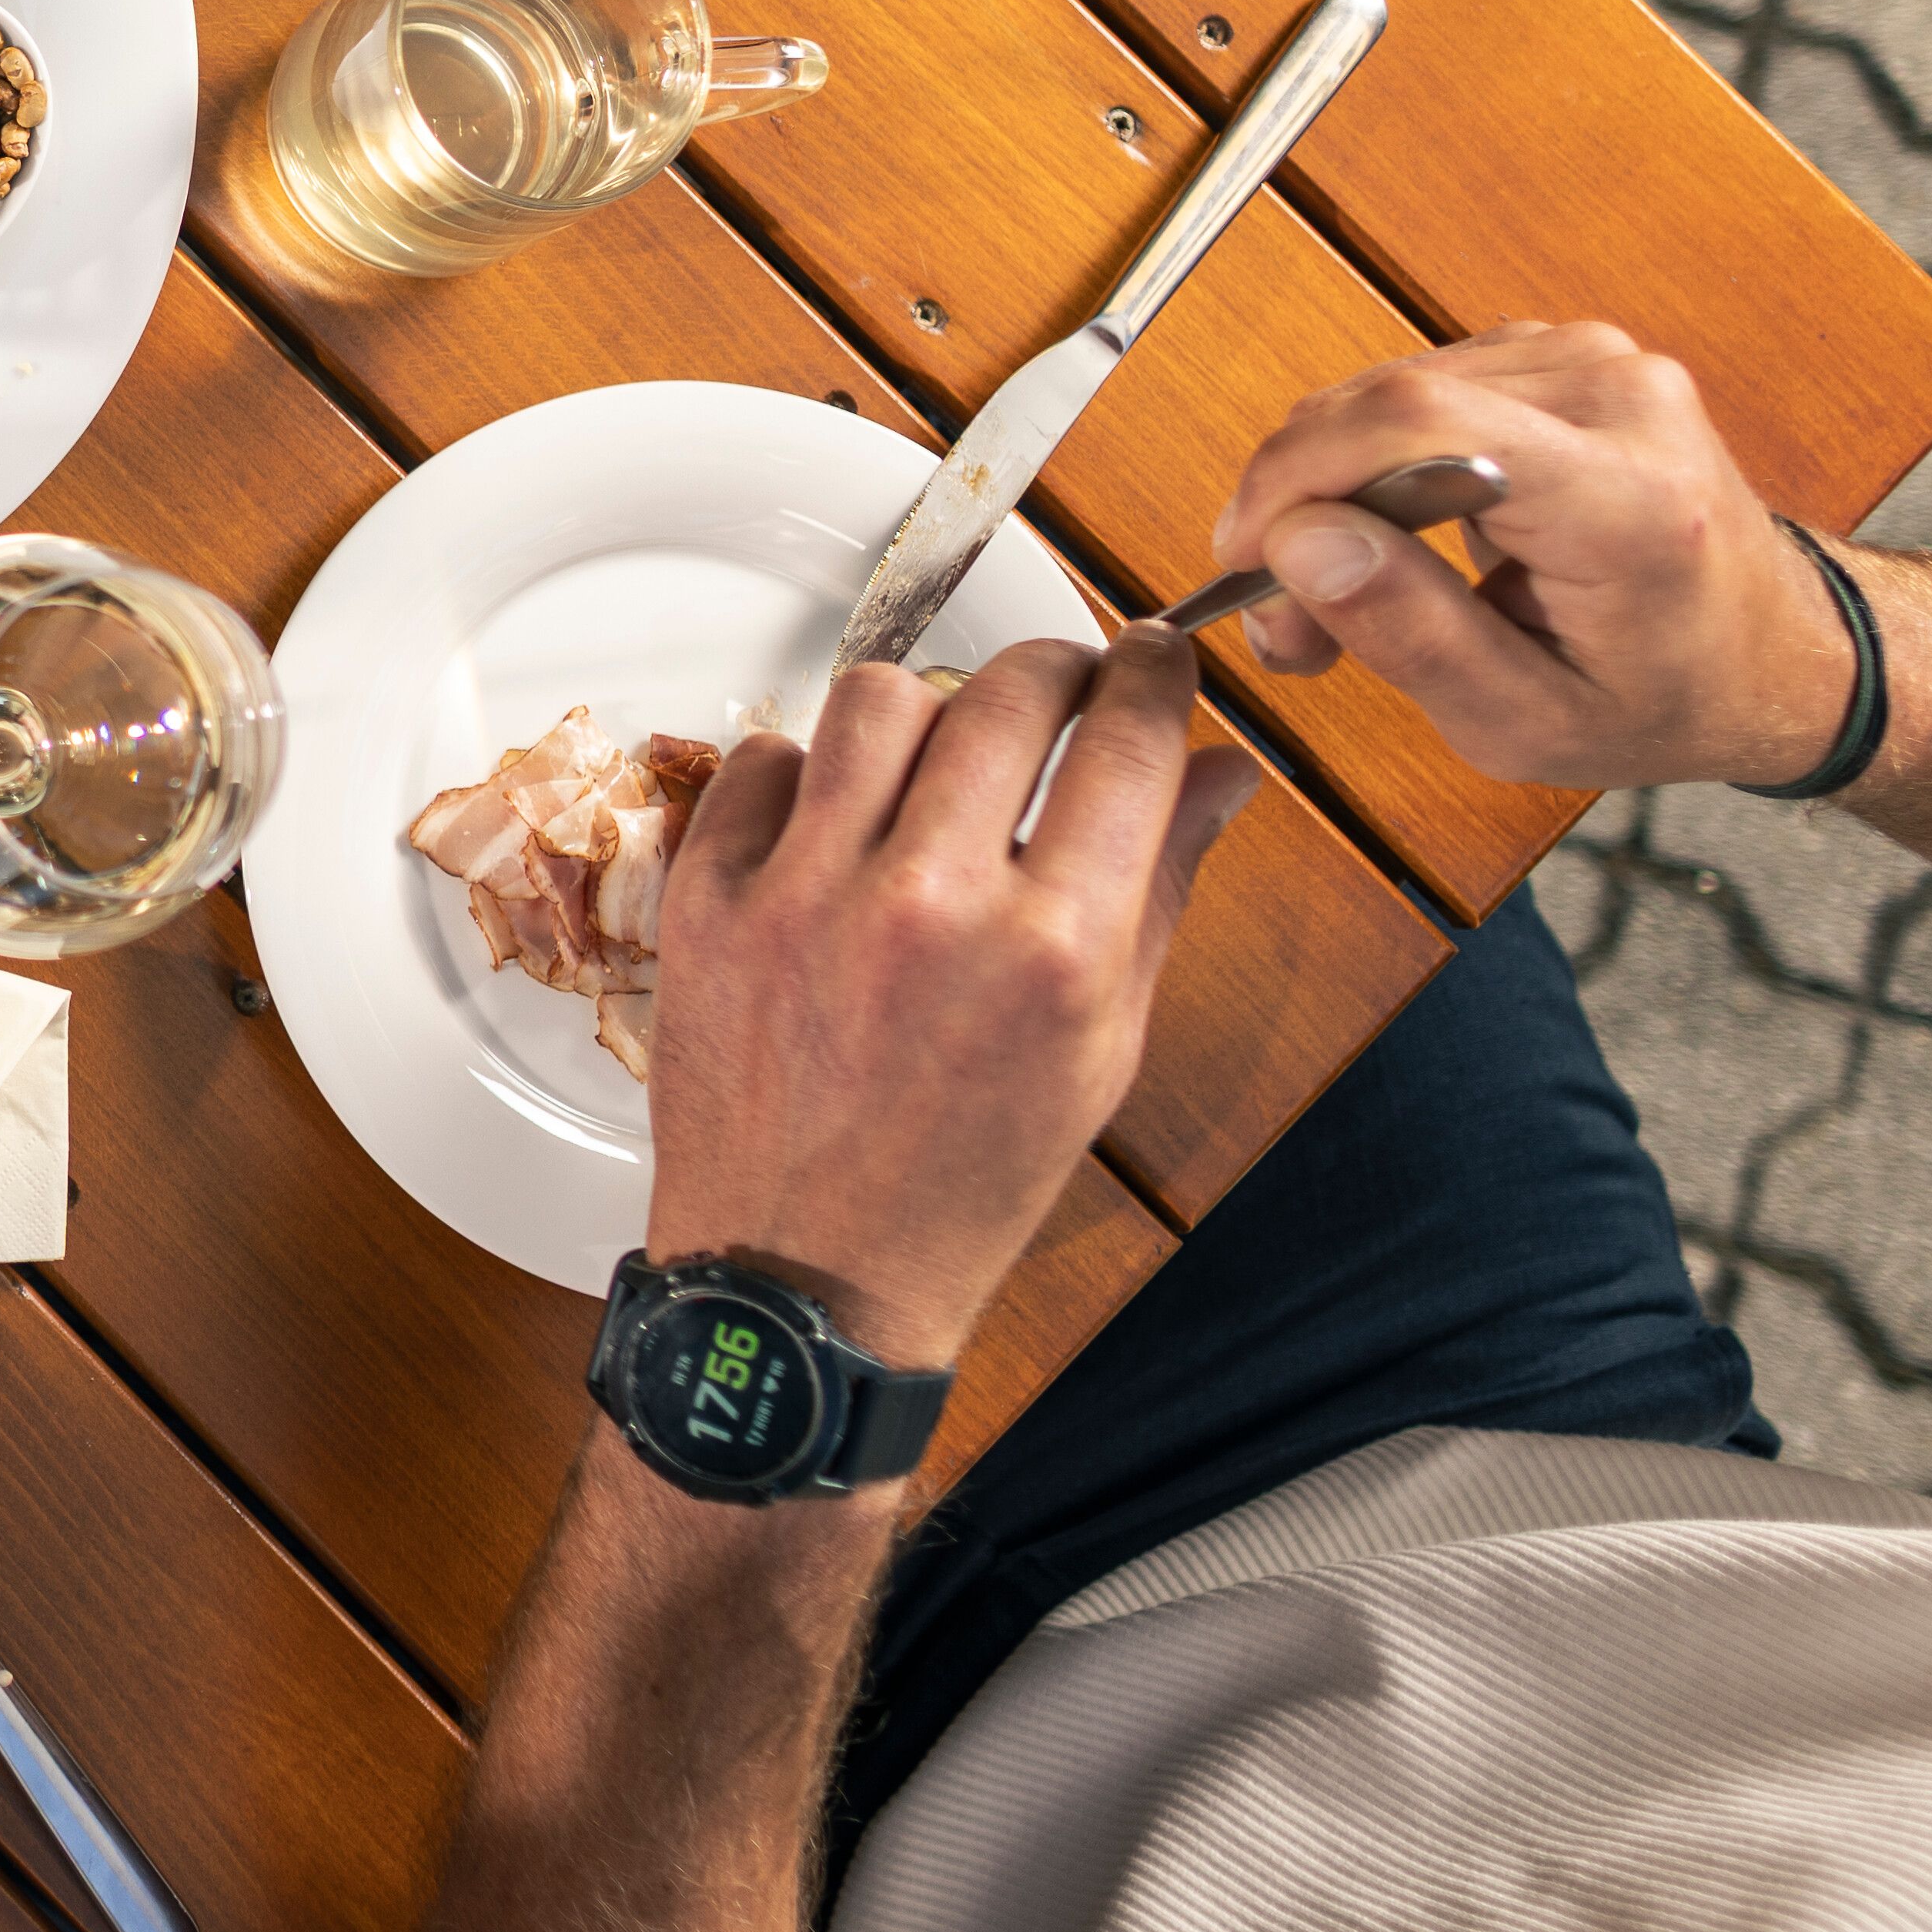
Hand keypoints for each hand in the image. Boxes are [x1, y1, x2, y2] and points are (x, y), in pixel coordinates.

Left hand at [639, 634, 1254, 1370]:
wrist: (806, 1274)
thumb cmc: (963, 1179)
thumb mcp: (1100, 1048)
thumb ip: (1161, 889)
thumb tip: (1224, 772)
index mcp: (1053, 947)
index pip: (1128, 736)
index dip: (1154, 673)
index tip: (1153, 657)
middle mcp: (931, 903)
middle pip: (1009, 689)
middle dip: (1055, 669)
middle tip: (1062, 693)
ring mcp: (806, 895)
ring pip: (880, 698)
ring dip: (928, 710)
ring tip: (942, 758)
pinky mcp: (708, 901)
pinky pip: (762, 760)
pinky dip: (807, 773)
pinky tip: (834, 823)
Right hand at [1208, 324, 1858, 788]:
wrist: (1771, 650)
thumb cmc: (1666, 696)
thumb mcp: (1527, 723)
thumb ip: (1409, 633)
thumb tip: (1299, 540)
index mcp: (1627, 499)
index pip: (1417, 424)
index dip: (1297, 476)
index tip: (1245, 557)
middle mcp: (1619, 400)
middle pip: (1385, 405)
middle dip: (1297, 504)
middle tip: (1285, 616)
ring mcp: (1594, 362)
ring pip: (1385, 394)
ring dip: (1329, 487)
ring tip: (1340, 589)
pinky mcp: (1561, 354)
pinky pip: (1417, 389)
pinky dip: (1372, 459)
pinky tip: (1386, 530)